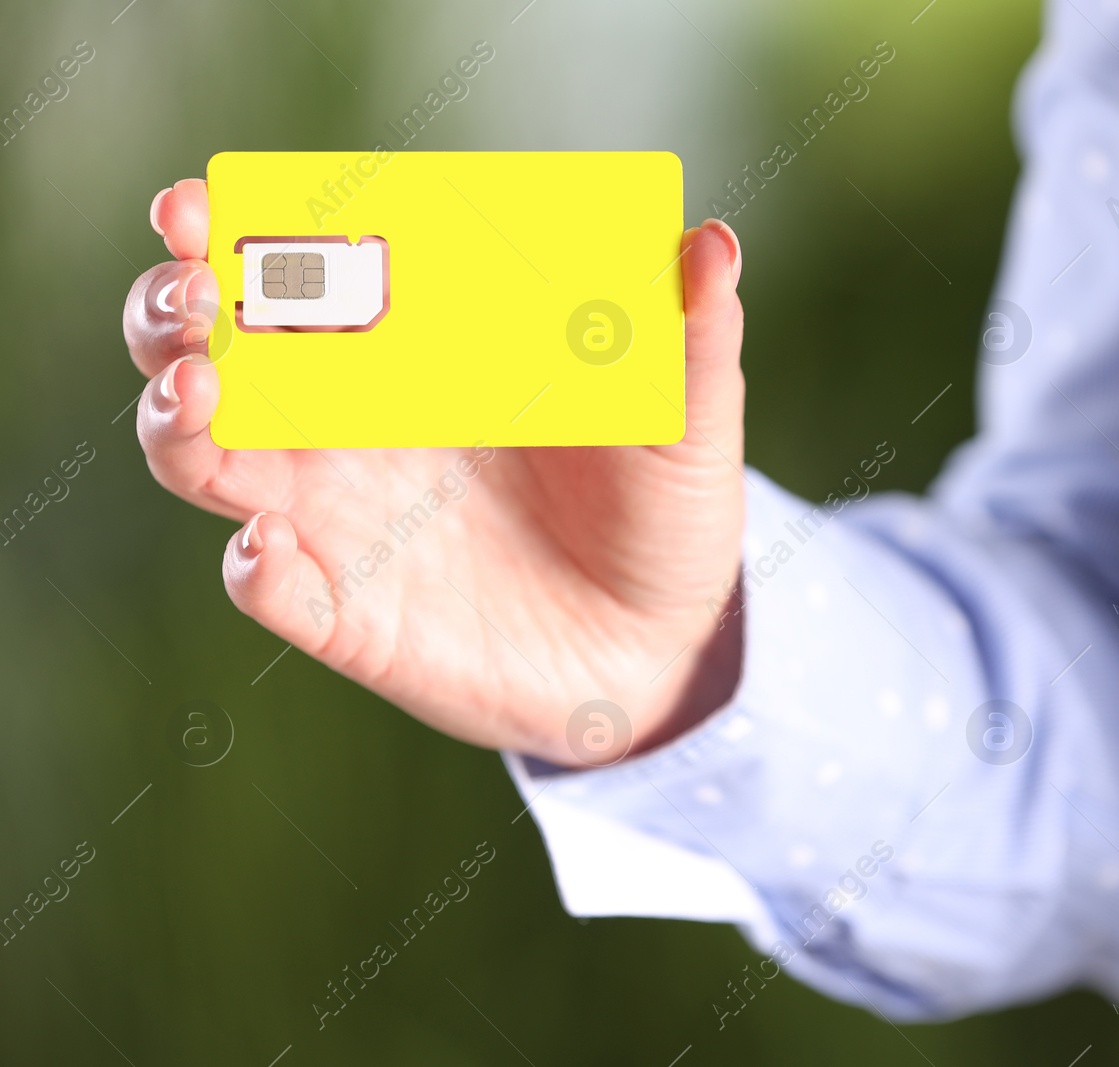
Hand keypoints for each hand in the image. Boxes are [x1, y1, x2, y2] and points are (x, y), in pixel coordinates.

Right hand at [125, 179, 747, 764]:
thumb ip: (692, 337)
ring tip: (203, 392)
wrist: (668, 644)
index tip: (207, 204)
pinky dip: (251, 567)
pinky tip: (270, 546)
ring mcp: (341, 521)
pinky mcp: (351, 614)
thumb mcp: (688, 419)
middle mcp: (356, 429)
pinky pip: (266, 588)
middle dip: (173, 312)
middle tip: (197, 294)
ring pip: (206, 461)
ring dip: (177, 423)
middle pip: (214, 354)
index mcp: (417, 355)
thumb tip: (710, 241)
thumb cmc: (664, 512)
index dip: (235, 234)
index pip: (303, 277)